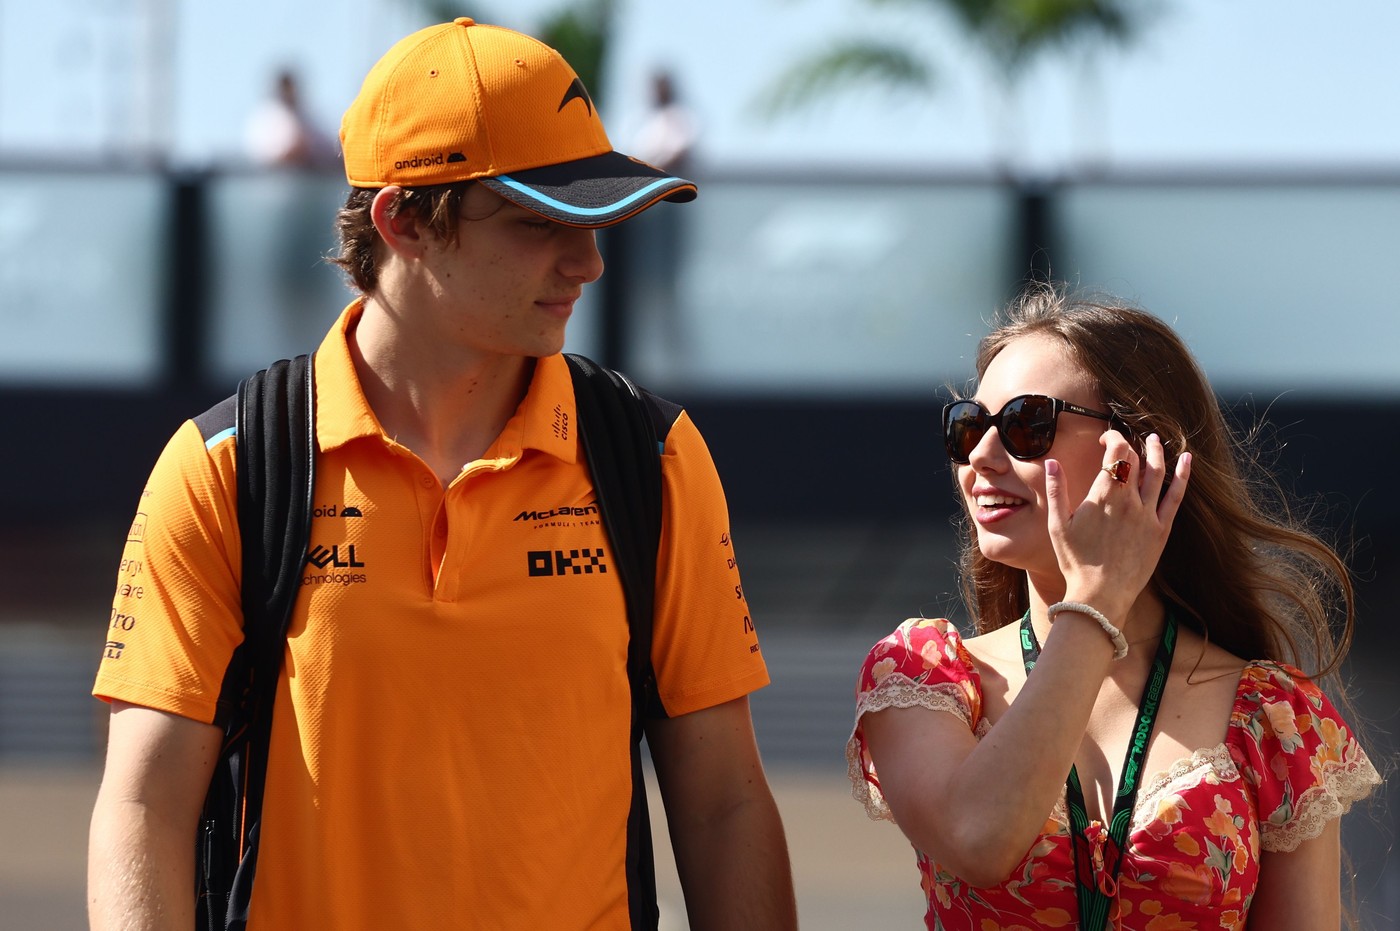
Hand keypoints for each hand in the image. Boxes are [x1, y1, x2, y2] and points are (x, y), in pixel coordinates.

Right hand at [1044, 432, 1190, 619]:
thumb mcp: (1057, 525)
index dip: (1113, 438)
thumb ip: (1056, 490)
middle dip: (1130, 444)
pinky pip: (1176, 497)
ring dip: (1157, 452)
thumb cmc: (1075, 561)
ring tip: (1155, 440)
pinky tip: (1187, 460)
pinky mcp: (1161, 530)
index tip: (1105, 439)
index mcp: (1103, 495)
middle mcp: (1129, 500)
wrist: (1100, 594)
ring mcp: (1148, 515)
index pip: (1116, 451)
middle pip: (1136, 458)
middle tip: (1123, 443)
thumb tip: (1051, 463)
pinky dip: (1183, 476)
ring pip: (1158, 472)